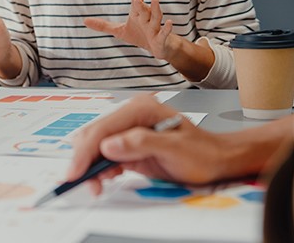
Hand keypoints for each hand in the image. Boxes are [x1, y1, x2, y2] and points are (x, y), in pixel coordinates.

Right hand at [68, 95, 228, 194]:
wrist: (216, 159)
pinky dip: (100, 167)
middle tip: (84, 182)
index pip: (103, 128)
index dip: (86, 151)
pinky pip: (105, 155)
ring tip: (97, 184)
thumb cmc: (202, 152)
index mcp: (140, 109)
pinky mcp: (129, 145)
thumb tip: (109, 145)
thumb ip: (140, 143)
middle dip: (84, 159)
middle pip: (94, 135)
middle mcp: (131, 115)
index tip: (76, 171)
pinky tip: (105, 178)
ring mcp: (128, 130)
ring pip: (96, 145)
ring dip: (91, 165)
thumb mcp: (174, 148)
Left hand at [84, 0, 177, 59]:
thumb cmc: (139, 35)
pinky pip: (164, 33)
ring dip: (155, 10)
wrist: (157, 48)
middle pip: (144, 10)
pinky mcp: (161, 38)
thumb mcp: (119, 31)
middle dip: (141, 4)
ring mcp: (155, 28)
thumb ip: (103, 25)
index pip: (135, 4)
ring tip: (155, 0)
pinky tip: (170, 22)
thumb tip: (84, 21)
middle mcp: (146, 19)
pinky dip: (167, 28)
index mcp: (137, 15)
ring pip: (156, 17)